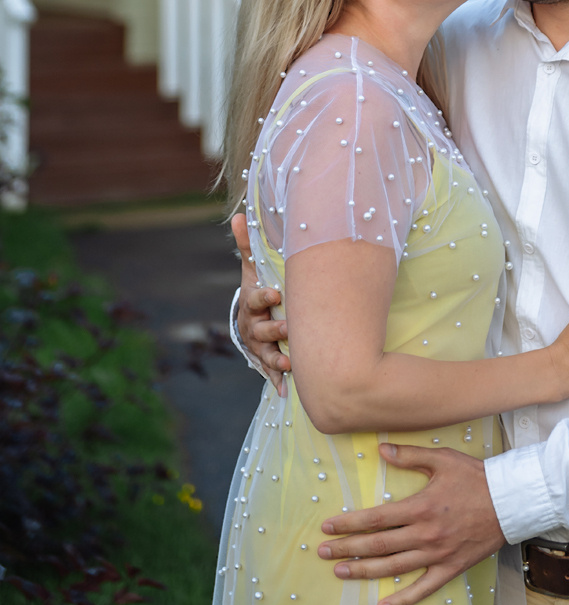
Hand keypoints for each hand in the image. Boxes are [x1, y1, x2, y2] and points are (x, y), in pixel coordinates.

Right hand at [231, 212, 290, 392]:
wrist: (251, 319)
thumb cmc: (258, 288)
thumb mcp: (253, 268)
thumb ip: (248, 244)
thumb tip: (240, 215)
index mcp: (252, 303)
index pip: (255, 299)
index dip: (263, 297)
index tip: (275, 293)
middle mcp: (253, 327)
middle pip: (261, 329)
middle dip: (274, 329)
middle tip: (289, 327)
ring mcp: (260, 346)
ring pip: (266, 354)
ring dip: (277, 358)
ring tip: (291, 361)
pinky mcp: (267, 361)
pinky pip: (271, 372)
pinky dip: (278, 380)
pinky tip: (287, 390)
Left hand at [317, 443, 503, 604]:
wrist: (510, 501)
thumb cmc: (476, 477)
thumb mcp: (442, 459)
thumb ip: (409, 455)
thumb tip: (381, 449)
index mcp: (420, 507)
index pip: (375, 518)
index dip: (349, 524)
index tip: (328, 528)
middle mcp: (424, 534)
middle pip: (378, 545)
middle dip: (347, 549)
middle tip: (323, 553)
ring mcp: (437, 554)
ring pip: (393, 568)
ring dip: (365, 572)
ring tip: (342, 572)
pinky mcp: (450, 568)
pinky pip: (422, 588)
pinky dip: (402, 600)